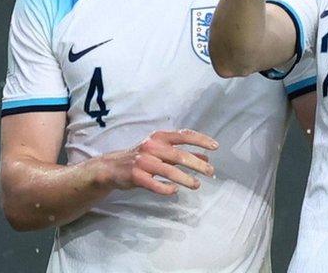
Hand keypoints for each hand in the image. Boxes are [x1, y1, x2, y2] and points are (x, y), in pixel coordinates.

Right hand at [94, 129, 218, 195]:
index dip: (201, 140)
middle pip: (179, 155)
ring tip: (196, 185)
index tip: (215, 147)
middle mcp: (152, 146)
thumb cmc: (143, 158)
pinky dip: (165, 188)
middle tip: (211, 172)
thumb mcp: (162, 151)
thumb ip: (183, 154)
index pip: (184, 135)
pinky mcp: (135, 175)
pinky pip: (153, 184)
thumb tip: (206, 159)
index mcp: (160, 137)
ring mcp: (142, 161)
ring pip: (168, 171)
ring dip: (185, 179)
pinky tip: (174, 191)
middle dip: (197, 165)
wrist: (112, 167)